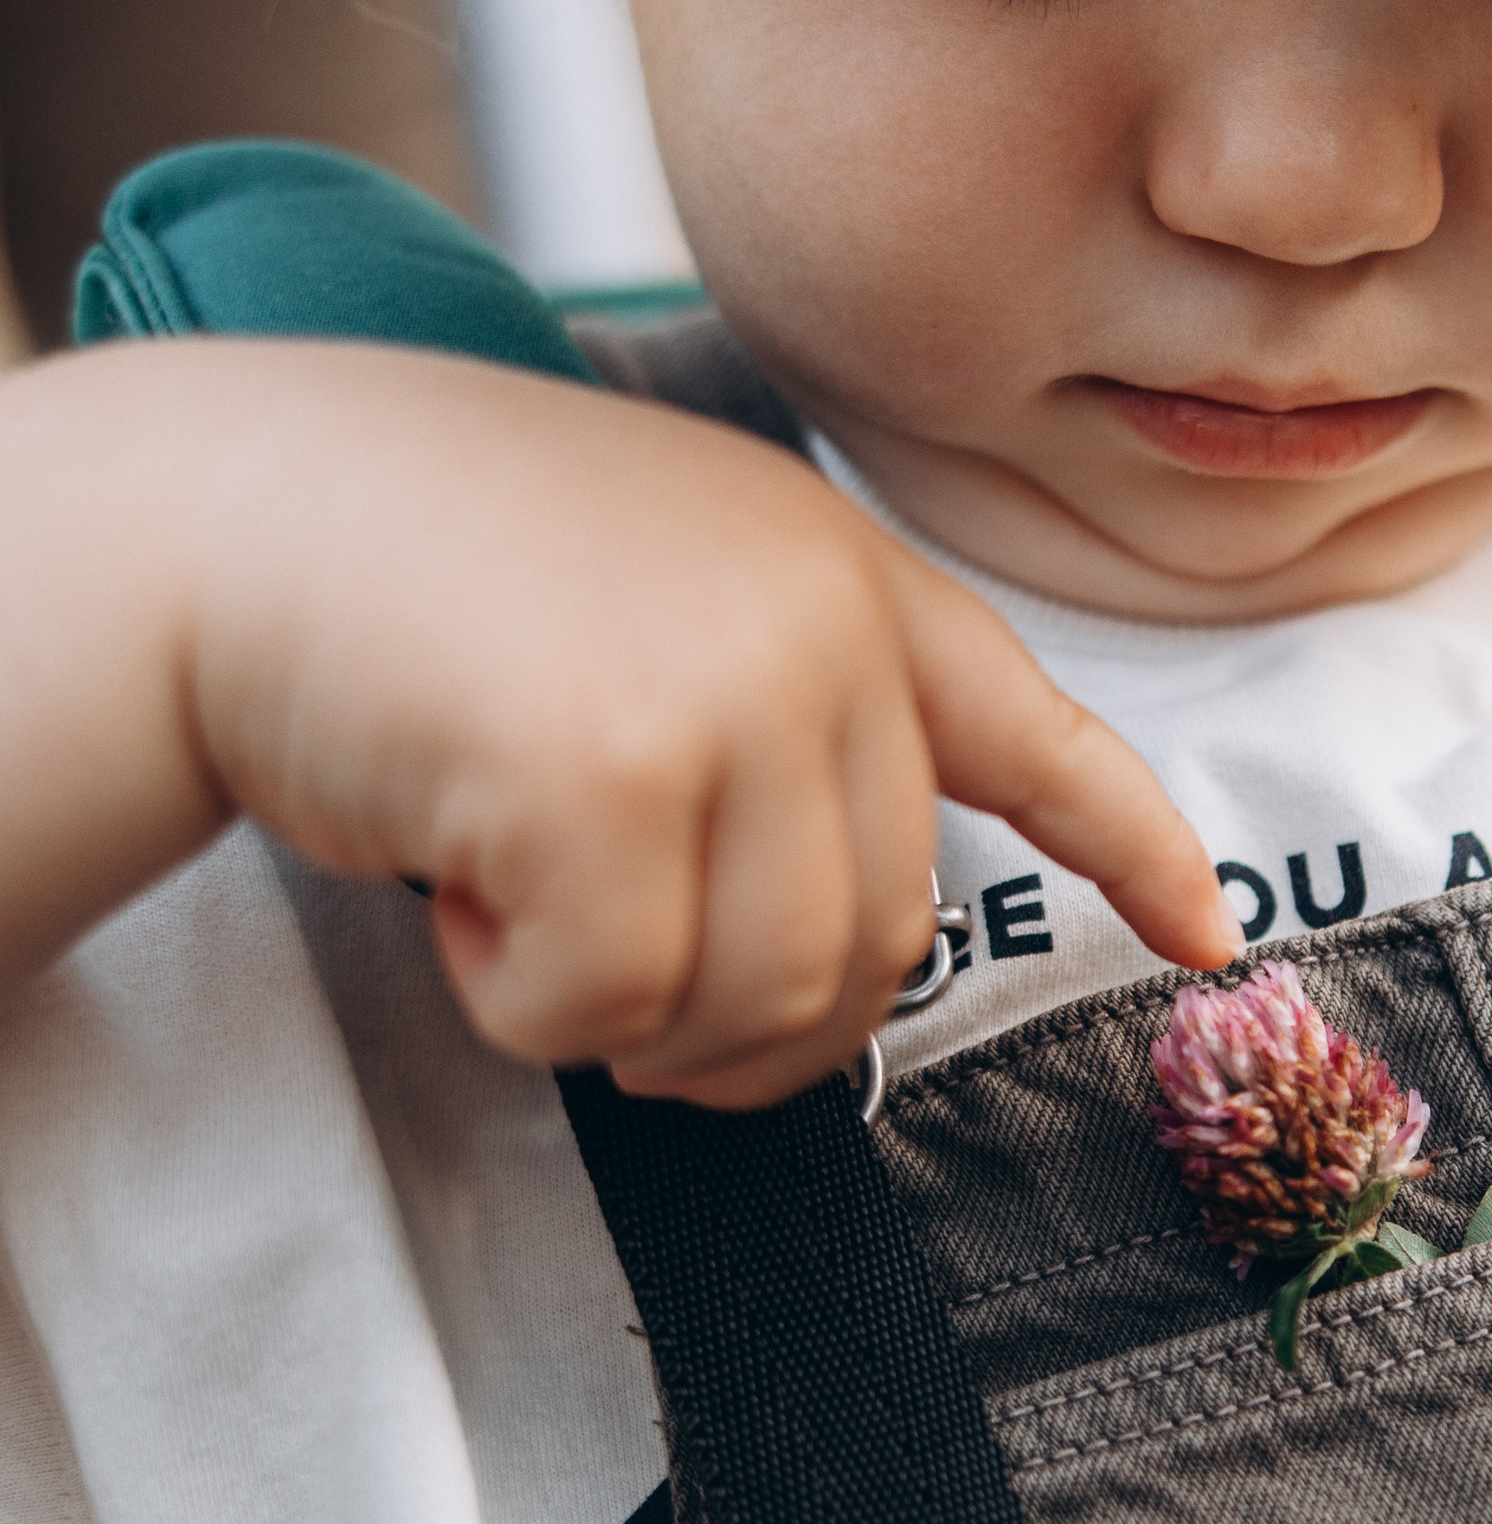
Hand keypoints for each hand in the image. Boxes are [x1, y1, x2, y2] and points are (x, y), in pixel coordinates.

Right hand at [0, 341, 1238, 1106]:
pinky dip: (516, 996)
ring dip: (616, 1005)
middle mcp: (824, 624)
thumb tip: (835, 967)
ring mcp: (734, 689)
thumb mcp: (657, 604)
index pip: (1033, 729)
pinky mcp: (616, 773)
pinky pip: (608, 1005)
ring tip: (510, 880)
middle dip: (738, 1012)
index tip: (1215, 937)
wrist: (244, 510)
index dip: (1130, 845)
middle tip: (593, 963)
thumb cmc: (430, 578)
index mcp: (846, 578)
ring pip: (758, 996)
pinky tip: (455, 875)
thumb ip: (777, 732)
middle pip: (875, 942)